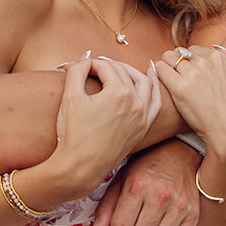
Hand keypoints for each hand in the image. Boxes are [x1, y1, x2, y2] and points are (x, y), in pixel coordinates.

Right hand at [47, 53, 159, 197]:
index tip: (75, 68)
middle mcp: (136, 103)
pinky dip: (153, 87)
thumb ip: (77, 70)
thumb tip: (86, 58)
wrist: (80, 167)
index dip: (88, 64)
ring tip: (118, 67)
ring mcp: (142, 116)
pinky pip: (155, 103)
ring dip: (131, 71)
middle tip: (89, 69)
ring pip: (144, 83)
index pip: (105, 66)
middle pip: (123, 72)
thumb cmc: (74, 134)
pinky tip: (150, 77)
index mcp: (119, 93)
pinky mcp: (142, 128)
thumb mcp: (70, 97)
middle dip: (105, 66)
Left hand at [91, 139, 200, 225]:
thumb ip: (107, 206)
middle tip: (137, 220)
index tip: (123, 218)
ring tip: (150, 224)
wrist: (178, 154)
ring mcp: (179, 206)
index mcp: (137, 186)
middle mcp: (159, 196)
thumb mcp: (121, 179)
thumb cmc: (146, 167)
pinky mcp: (193, 214)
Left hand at [155, 44, 225, 172]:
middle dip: (178, 63)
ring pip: (168, 57)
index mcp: (219, 58)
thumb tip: (219, 49)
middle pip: (180, 53)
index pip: (195, 50)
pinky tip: (163, 85)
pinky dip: (159, 74)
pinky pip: (159, 68)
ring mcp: (192, 74)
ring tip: (170, 82)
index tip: (191, 76)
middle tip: (179, 80)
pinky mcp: (179, 88)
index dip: (191, 63)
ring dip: (167, 67)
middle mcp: (205, 62)